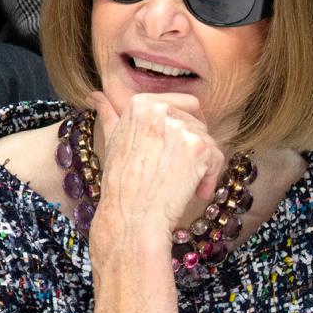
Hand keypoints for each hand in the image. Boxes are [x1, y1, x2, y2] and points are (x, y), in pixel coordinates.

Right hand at [89, 90, 230, 244]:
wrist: (131, 216)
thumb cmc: (121, 183)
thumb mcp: (111, 140)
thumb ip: (108, 113)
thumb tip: (95, 96)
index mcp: (140, 103)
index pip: (184, 103)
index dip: (187, 128)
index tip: (179, 149)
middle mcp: (160, 109)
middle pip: (198, 123)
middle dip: (194, 149)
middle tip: (178, 173)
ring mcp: (180, 128)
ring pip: (209, 141)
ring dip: (202, 166)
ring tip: (183, 185)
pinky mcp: (198, 148)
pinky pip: (217, 158)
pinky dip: (210, 178)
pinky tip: (195, 192)